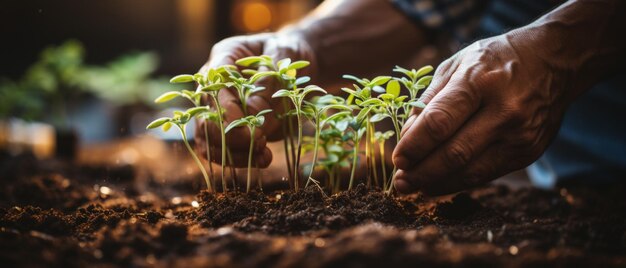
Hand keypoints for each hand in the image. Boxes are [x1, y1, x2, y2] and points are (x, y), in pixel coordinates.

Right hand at [195, 32, 315, 167]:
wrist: (296, 64)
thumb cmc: (288, 53)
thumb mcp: (284, 58)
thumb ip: (270, 83)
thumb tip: (252, 117)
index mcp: (223, 57)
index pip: (213, 82)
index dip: (224, 105)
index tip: (245, 123)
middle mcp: (213, 84)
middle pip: (204, 116)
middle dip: (229, 135)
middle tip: (258, 140)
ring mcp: (218, 109)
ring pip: (209, 140)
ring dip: (233, 153)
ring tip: (263, 155)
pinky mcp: (230, 129)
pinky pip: (224, 151)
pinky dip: (241, 160)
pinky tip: (264, 159)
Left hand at [392, 32, 571, 194]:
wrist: (553, 61)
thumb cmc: (494, 61)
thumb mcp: (456, 65)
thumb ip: (428, 101)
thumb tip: (406, 139)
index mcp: (479, 81)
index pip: (439, 123)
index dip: (413, 146)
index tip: (397, 158)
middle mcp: (503, 110)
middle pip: (453, 153)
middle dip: (421, 172)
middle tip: (400, 182)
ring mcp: (519, 135)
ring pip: (470, 172)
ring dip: (436, 183)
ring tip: (414, 186)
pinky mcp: (528, 153)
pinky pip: (485, 175)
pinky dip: (458, 182)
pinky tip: (439, 182)